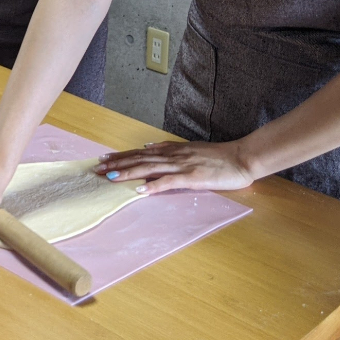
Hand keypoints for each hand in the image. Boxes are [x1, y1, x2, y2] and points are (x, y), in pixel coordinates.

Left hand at [93, 140, 256, 194]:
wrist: (242, 158)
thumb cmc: (219, 157)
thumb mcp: (191, 150)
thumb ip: (171, 150)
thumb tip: (149, 148)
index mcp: (173, 150)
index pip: (141, 153)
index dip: (122, 156)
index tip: (104, 159)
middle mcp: (173, 156)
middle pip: (140, 160)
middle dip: (118, 164)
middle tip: (97, 169)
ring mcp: (182, 166)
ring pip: (149, 168)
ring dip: (128, 173)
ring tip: (110, 177)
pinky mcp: (193, 177)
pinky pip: (170, 182)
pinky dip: (154, 186)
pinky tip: (140, 190)